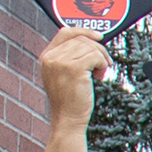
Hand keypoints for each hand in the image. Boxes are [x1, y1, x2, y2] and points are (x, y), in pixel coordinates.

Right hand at [35, 25, 108, 151]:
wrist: (67, 120)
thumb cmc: (69, 101)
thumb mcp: (63, 75)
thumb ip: (69, 58)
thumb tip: (90, 42)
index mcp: (46, 57)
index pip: (65, 32)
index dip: (84, 31)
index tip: (99, 37)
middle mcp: (51, 58)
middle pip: (81, 39)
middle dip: (98, 49)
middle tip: (104, 64)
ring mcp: (61, 62)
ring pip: (90, 47)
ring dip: (101, 59)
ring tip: (100, 73)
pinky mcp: (74, 68)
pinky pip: (95, 56)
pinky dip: (102, 64)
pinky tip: (100, 76)